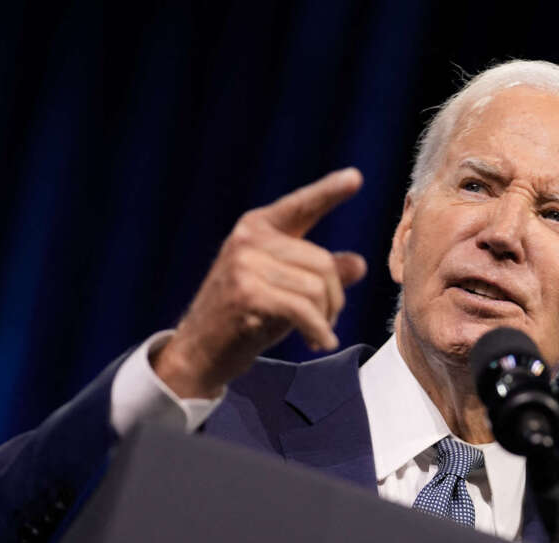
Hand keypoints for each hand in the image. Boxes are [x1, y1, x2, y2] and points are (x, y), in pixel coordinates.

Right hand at [153, 168, 366, 397]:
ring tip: (318, 333)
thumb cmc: (243, 317)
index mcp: (256, 228)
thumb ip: (317, 273)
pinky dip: (319, 330)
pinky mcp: (247, 294)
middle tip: (328, 322)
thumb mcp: (284, 288)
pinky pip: (303, 309)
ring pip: (316, 287)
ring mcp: (245, 265)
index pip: (300, 207)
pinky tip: (321, 343)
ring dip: (325, 318)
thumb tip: (360, 264)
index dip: (329, 192)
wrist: (199, 350)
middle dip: (334, 299)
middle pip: (322, 262)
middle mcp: (249, 239)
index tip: (356, 177)